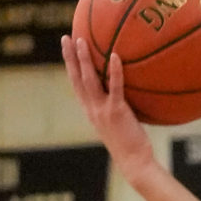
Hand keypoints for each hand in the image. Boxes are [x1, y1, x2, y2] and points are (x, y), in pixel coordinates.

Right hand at [60, 37, 156, 185]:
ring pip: (89, 80)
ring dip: (83, 59)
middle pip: (76, 78)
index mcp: (90, 111)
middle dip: (69, 57)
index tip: (66, 49)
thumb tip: (126, 90)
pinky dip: (115, 71)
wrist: (134, 162)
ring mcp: (102, 110)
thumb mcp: (118, 123)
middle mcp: (92, 109)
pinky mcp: (117, 112)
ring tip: (81, 40)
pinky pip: (115, 87)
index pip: (76, 84)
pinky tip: (115, 56)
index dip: (70, 66)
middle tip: (66, 37)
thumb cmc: (131, 144)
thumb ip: (116, 106)